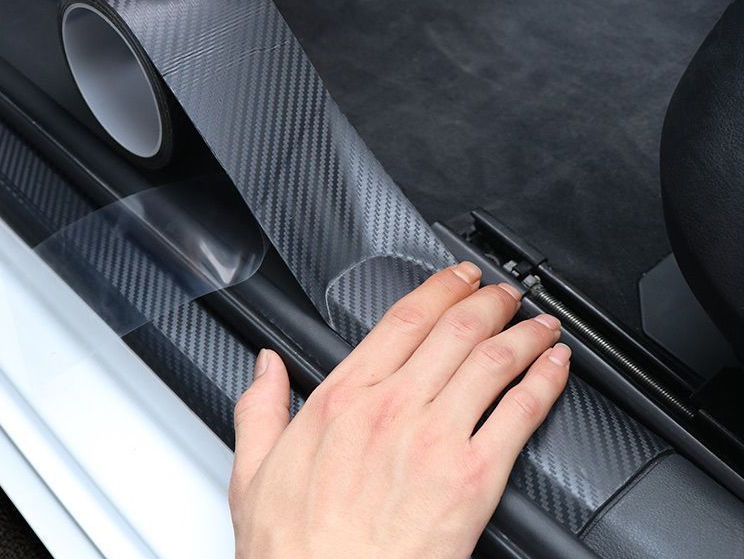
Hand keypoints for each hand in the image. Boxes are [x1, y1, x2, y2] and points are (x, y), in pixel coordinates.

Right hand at [230, 262, 569, 558]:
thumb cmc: (297, 549)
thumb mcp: (254, 471)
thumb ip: (261, 407)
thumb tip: (265, 366)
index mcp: (345, 398)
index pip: (404, 319)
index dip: (440, 288)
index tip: (457, 277)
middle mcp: (394, 408)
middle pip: (455, 330)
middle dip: (488, 300)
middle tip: (504, 291)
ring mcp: (437, 440)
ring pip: (491, 361)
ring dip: (522, 332)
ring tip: (538, 321)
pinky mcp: (473, 479)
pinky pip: (518, 414)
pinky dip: (543, 381)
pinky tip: (554, 366)